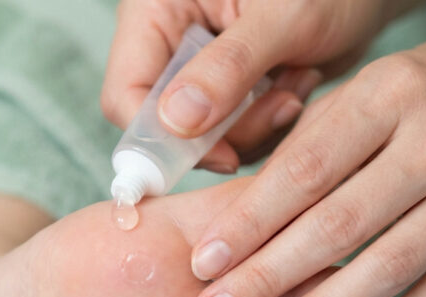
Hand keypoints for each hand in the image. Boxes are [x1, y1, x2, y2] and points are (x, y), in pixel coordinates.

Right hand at [101, 0, 419, 170]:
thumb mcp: (281, 16)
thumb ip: (228, 67)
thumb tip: (176, 122)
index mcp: (158, 12)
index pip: (126, 95)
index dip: (161, 139)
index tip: (220, 153)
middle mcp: (171, 47)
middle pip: (165, 128)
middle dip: (227, 131)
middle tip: (283, 104)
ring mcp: (201, 76)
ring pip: (205, 141)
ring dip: (258, 127)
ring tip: (298, 83)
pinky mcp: (232, 97)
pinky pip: (237, 140)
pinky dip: (272, 126)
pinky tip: (299, 85)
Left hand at [188, 29, 425, 296]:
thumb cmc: (421, 95)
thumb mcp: (361, 94)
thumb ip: (303, 148)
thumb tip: (232, 220)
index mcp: (389, 94)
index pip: (306, 170)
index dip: (250, 222)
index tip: (203, 264)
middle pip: (340, 225)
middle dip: (269, 278)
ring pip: (391, 266)